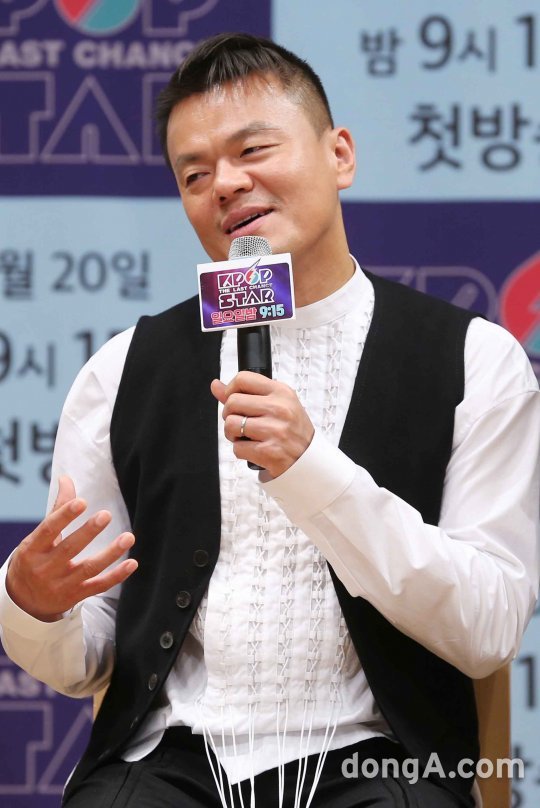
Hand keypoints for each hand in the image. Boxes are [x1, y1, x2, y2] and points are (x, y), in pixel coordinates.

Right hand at [5, 476, 136, 621]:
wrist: (23, 601)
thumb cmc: (34, 560)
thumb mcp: (38, 537)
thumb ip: (57, 509)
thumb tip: (66, 479)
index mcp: (32, 549)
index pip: (48, 530)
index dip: (64, 516)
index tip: (81, 502)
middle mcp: (45, 569)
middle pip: (69, 549)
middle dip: (88, 532)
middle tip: (106, 515)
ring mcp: (61, 585)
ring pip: (88, 569)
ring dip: (110, 554)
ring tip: (128, 537)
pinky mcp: (75, 596)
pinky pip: (98, 587)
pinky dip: (116, 576)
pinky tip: (132, 563)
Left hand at [211, 371, 313, 477]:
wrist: (309, 460)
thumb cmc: (291, 430)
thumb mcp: (277, 404)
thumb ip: (246, 394)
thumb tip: (215, 385)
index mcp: (282, 392)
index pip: (243, 378)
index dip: (230, 389)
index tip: (234, 401)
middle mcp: (279, 408)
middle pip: (232, 402)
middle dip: (229, 415)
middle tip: (240, 423)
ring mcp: (274, 430)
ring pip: (231, 424)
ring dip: (232, 434)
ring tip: (245, 437)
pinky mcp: (269, 451)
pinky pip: (237, 448)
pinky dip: (241, 451)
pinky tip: (253, 450)